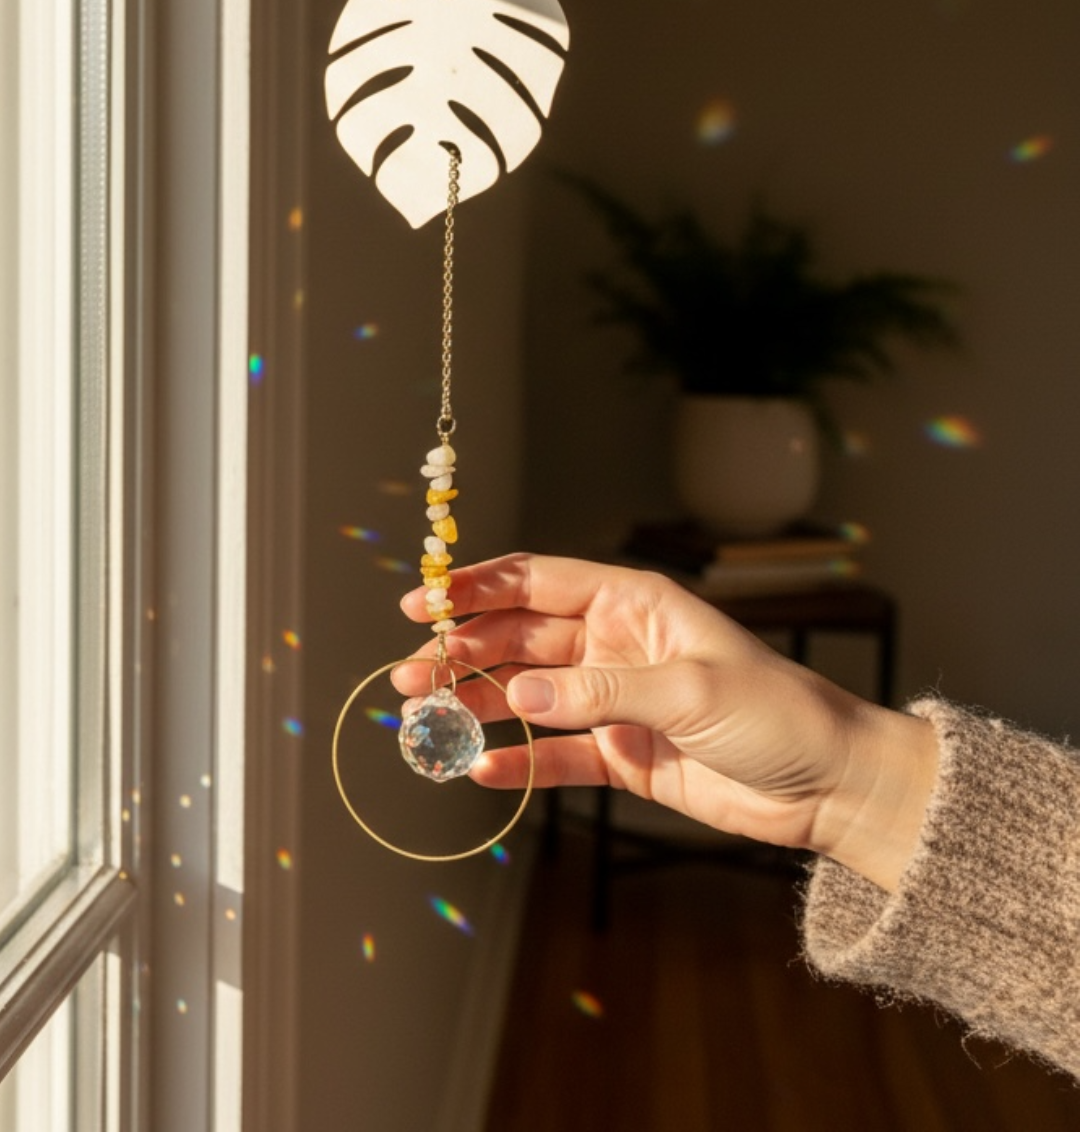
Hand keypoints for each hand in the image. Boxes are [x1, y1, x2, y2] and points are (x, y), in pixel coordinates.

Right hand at [396, 554, 936, 890]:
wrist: (828, 785)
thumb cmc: (775, 714)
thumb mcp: (690, 692)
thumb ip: (599, 692)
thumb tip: (515, 695)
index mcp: (632, 603)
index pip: (537, 581)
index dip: (476, 587)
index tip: (423, 604)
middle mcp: (613, 643)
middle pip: (519, 638)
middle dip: (462, 651)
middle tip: (410, 674)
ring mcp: (612, 699)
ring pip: (527, 694)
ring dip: (476, 703)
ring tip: (423, 716)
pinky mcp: (620, 752)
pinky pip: (554, 755)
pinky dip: (517, 762)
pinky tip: (479, 769)